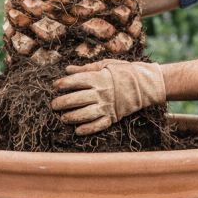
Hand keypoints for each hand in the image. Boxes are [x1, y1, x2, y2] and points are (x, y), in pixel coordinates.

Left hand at [51, 60, 165, 135]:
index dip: (63, 83)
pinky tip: (77, 132)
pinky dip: (88, 129)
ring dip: (72, 117)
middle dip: (62, 103)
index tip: (55, 86)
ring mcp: (107, 106)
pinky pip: (99, 125)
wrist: (145, 84)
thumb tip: (67, 69)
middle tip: (53, 105)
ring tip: (63, 118)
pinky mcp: (113, 116)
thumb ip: (85, 68)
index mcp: (99, 78)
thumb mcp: (104, 65)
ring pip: (85, 114)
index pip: (76, 81)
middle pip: (77, 99)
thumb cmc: (123, 72)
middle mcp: (101, 93)